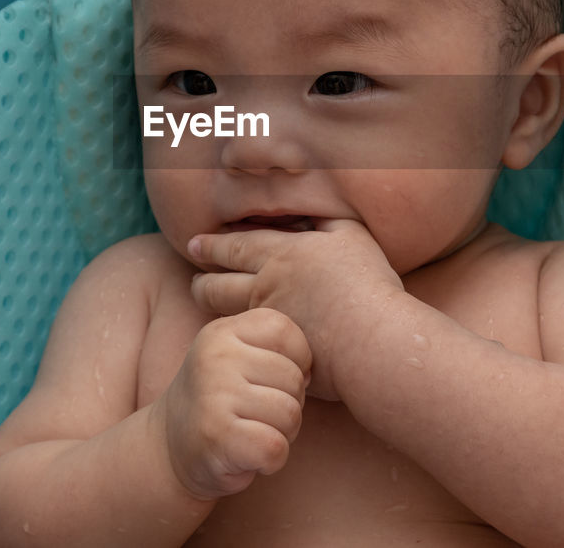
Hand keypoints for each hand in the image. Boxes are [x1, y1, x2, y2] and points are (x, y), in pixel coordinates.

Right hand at [160, 308, 310, 500]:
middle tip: (256, 414)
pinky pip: (276, 447)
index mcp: (223, 331)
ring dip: (282, 433)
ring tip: (251, 432)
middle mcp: (215, 357)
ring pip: (290, 414)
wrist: (169, 448)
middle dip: (289, 403)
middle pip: (294, 378)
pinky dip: (271, 460)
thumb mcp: (239, 358)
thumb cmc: (221, 400)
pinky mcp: (218, 436)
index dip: (296, 361)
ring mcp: (214, 396)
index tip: (272, 380)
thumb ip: (275, 349)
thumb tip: (312, 372)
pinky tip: (248, 455)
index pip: (286, 331)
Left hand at [187, 219, 403, 399]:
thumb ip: (326, 217)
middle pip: (218, 284)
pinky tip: (235, 337)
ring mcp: (266, 322)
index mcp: (283, 254)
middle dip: (201, 280)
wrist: (370, 337)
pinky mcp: (273, 353)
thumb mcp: (352, 234)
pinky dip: (236, 337)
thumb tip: (308, 212)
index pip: (236, 246)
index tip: (194, 244)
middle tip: (193, 279)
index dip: (213, 245)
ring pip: (225, 314)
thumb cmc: (368, 282)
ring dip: (210, 307)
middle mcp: (266, 286)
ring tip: (204, 302)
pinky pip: (246, 342)